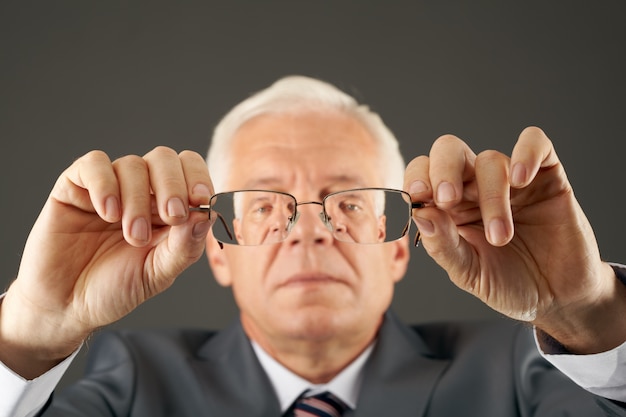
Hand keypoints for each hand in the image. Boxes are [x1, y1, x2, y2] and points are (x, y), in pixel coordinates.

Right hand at [0, 147, 213, 376]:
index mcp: (167, 208)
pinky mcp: (74, 188)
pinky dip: (105, 184)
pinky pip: (93, 164)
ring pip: (132, 164)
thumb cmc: (114, 289)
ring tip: (132, 235)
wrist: (65, 307)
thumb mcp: (158, 273)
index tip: (201, 200)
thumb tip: (205, 214)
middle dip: (173, 185)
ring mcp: (108, 187)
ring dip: (138, 199)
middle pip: (165, 158)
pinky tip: (107, 213)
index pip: (190, 171)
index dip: (199, 178)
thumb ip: (184, 246)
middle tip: (172, 216)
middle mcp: (141, 192)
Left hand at [404, 126, 625, 352]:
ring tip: (500, 236)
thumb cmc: (509, 284)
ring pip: (490, 160)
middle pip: (449, 150)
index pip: (422, 174)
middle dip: (443, 170)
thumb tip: (419, 213)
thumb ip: (442, 245)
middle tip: (448, 200)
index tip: (418, 198)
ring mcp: (511, 180)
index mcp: (448, 208)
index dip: (416, 179)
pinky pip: (536, 142)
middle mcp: (474, 187)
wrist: (558, 298)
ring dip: (491, 197)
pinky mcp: (546, 177)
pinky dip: (526, 153)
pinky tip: (521, 180)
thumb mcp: (469, 273)